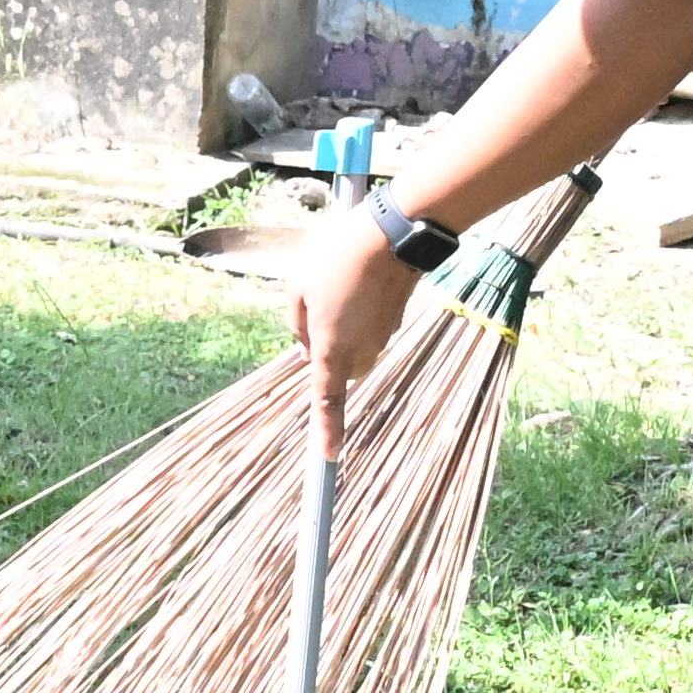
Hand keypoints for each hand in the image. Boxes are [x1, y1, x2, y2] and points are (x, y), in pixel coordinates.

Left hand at [282, 192, 420, 454]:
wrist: (392, 235)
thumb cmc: (336, 260)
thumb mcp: (297, 288)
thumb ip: (297, 325)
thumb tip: (306, 349)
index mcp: (331, 349)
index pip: (327, 400)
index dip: (327, 430)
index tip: (328, 458)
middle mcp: (361, 351)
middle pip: (340, 370)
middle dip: (328, 355)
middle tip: (315, 311)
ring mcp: (383, 337)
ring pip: (357, 348)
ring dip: (344, 330)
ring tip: (337, 286)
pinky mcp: (396, 320)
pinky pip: (371, 328)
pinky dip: (362, 314)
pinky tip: (357, 280)